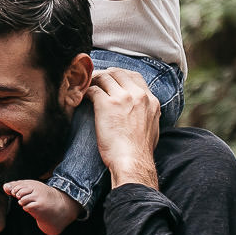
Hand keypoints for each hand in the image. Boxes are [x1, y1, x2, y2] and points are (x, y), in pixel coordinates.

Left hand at [87, 68, 160, 188]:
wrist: (132, 162)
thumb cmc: (140, 152)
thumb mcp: (152, 128)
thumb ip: (147, 114)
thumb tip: (142, 114)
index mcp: (151, 100)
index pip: (135, 76)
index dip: (120, 76)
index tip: (111, 80)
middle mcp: (138, 95)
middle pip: (118, 72)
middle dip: (105, 74)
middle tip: (95, 81)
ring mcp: (123, 98)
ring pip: (105, 77)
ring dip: (93, 80)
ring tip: (86, 87)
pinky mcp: (106, 104)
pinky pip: (92, 89)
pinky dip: (85, 91)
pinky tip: (82, 97)